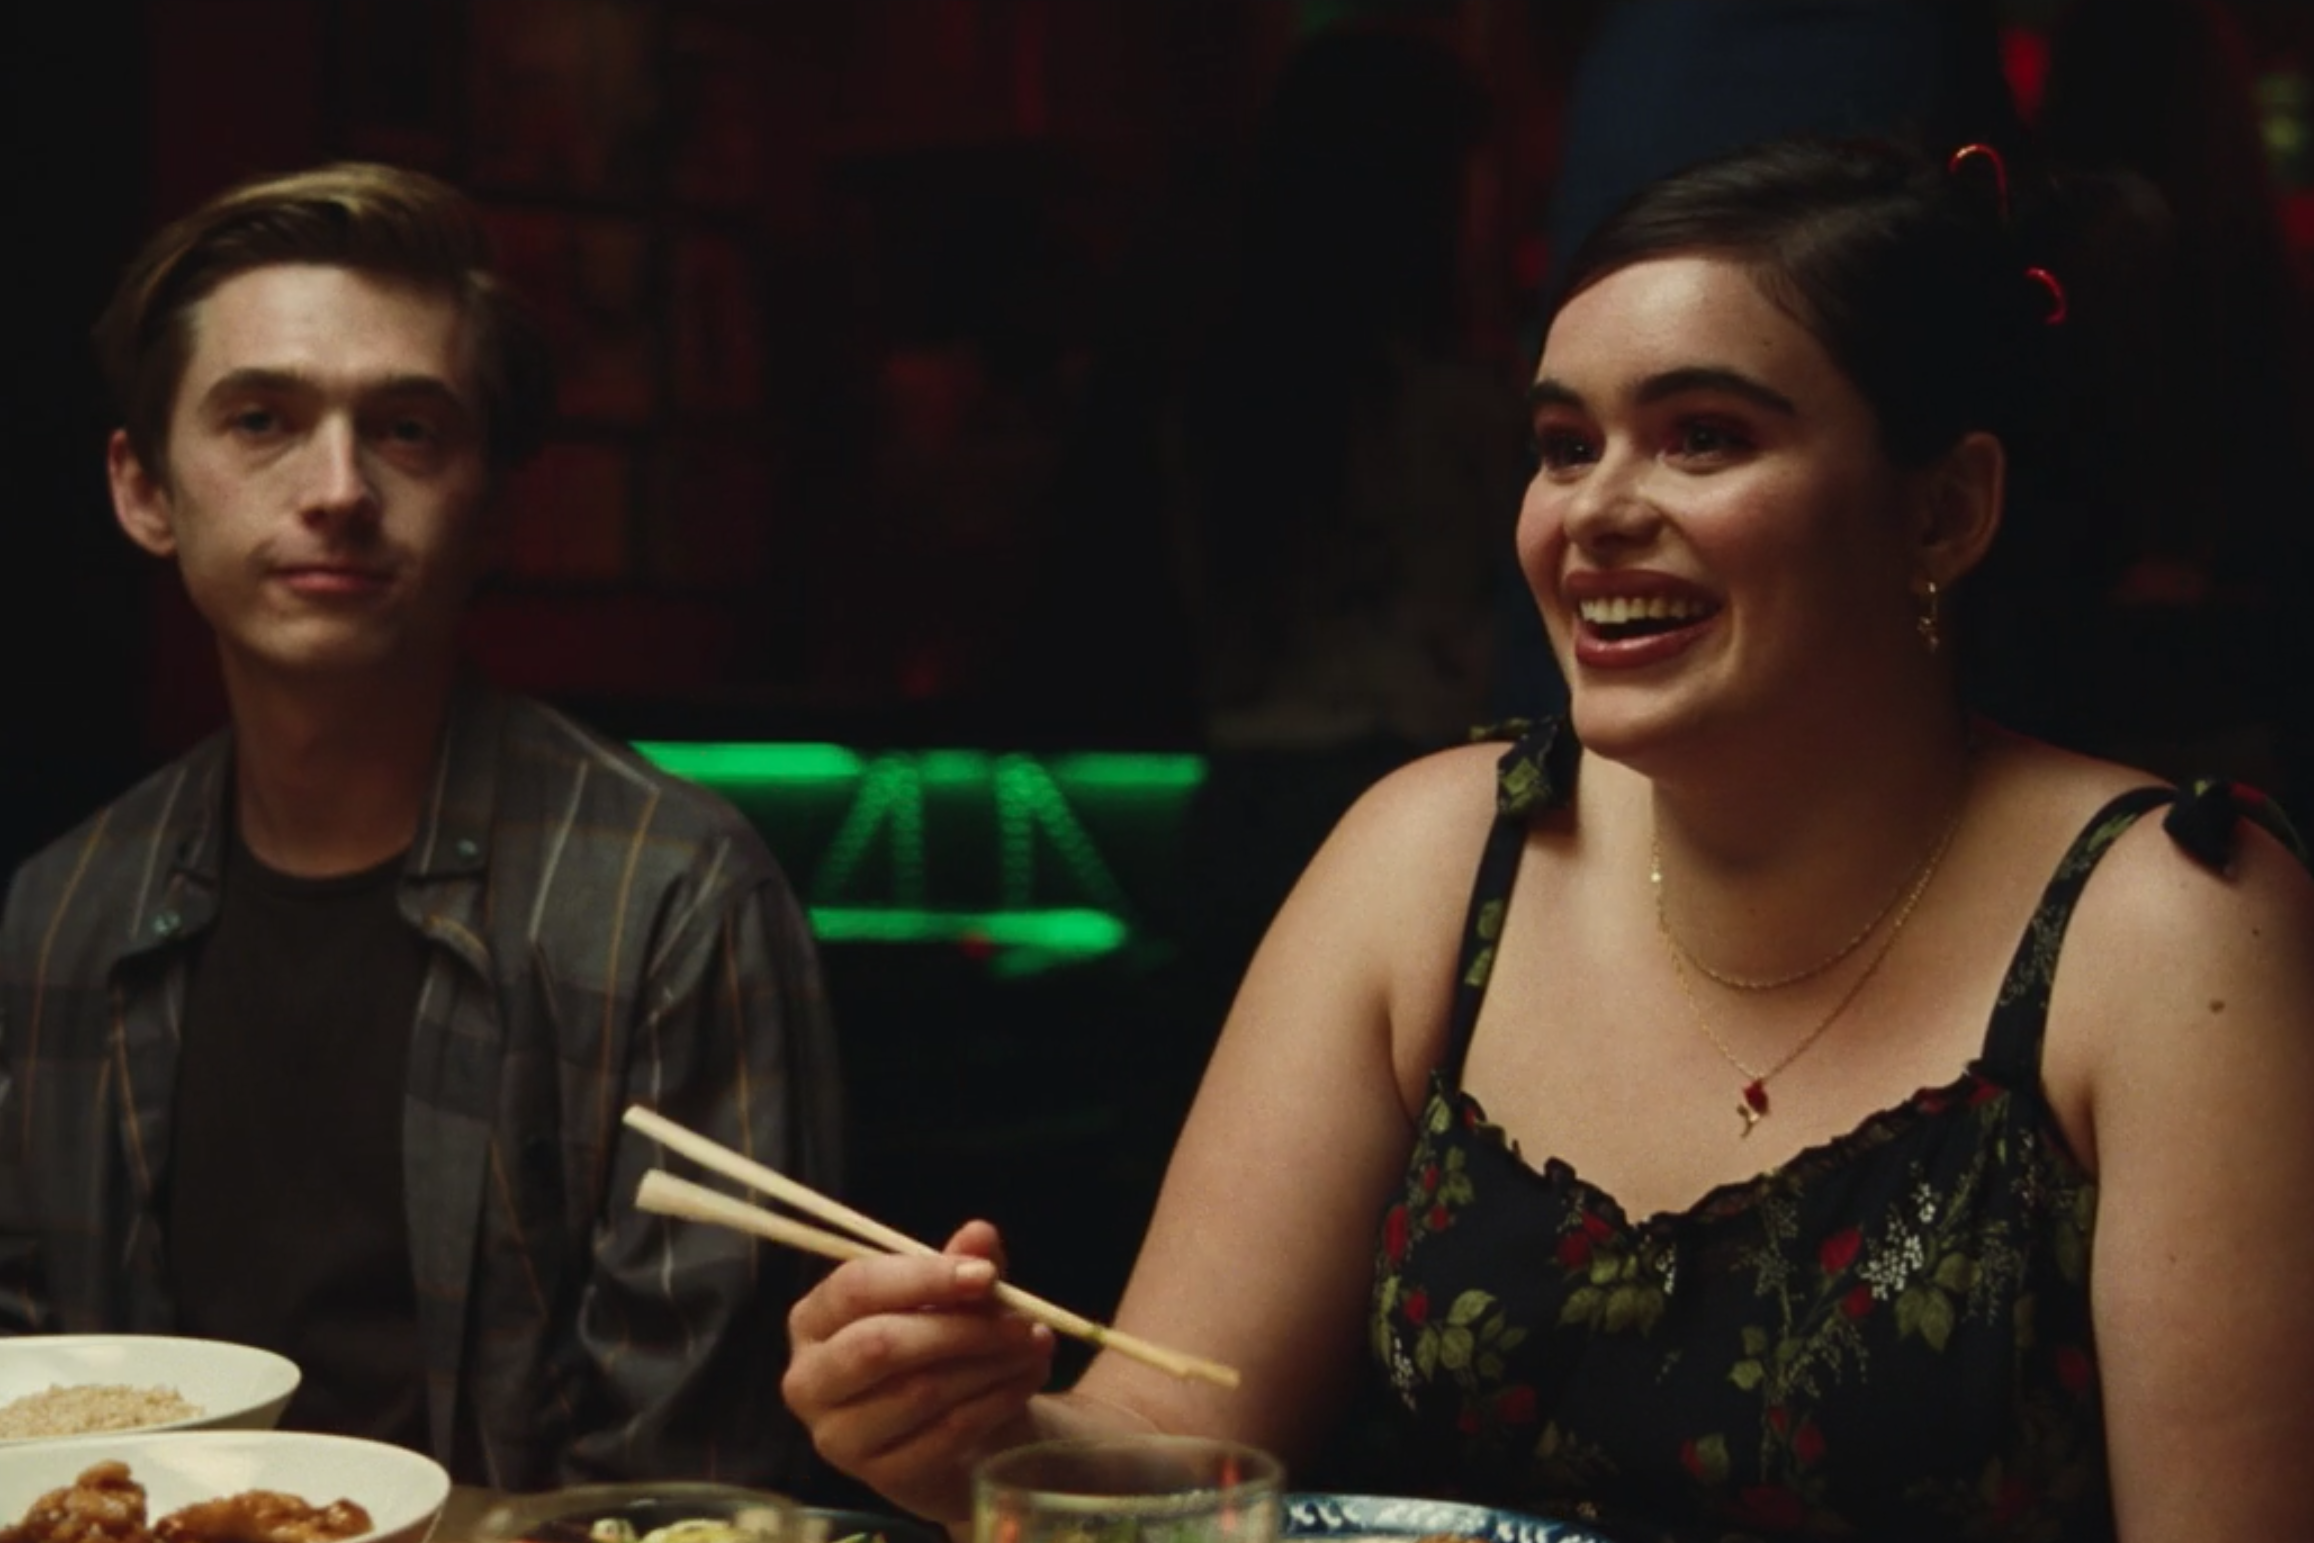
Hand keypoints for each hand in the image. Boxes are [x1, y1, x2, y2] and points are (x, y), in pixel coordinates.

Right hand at [783, 1220, 1055, 1520]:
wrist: (958, 1436)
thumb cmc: (940, 1350)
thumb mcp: (951, 1299)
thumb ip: (961, 1264)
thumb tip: (980, 1233)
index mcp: (815, 1319)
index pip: (856, 1287)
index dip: (924, 1277)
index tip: (987, 1275)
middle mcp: (810, 1380)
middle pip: (881, 1344)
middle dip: (962, 1328)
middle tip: (1024, 1320)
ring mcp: (839, 1436)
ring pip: (919, 1390)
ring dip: (989, 1365)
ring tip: (1035, 1346)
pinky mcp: (880, 1476)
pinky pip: (945, 1434)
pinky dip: (995, 1402)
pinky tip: (1025, 1381)